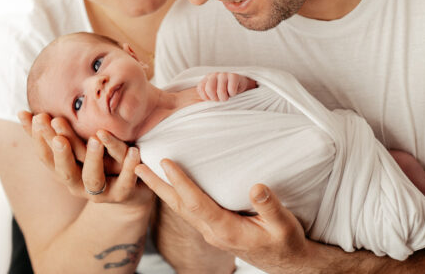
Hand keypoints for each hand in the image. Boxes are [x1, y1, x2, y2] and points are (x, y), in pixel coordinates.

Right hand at [18, 111, 153, 205]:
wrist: (132, 186)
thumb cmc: (100, 158)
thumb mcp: (76, 144)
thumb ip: (53, 132)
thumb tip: (22, 112)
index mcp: (64, 171)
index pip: (46, 157)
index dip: (40, 139)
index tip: (38, 116)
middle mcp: (78, 184)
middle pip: (65, 170)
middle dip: (61, 150)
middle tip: (58, 128)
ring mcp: (100, 193)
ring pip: (93, 178)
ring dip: (93, 158)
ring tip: (96, 138)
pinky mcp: (122, 194)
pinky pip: (125, 182)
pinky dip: (128, 167)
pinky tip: (133, 150)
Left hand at [136, 159, 308, 269]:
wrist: (287, 263)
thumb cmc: (285, 242)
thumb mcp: (284, 225)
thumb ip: (270, 207)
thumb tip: (256, 187)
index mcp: (226, 229)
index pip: (196, 203)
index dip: (180, 182)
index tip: (165, 162)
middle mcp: (212, 232)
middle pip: (178, 206)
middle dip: (157, 185)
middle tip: (137, 166)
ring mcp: (211, 232)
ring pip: (180, 209)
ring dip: (162, 190)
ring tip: (145, 172)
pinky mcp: (214, 229)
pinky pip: (188, 211)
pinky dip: (175, 196)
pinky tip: (170, 186)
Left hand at [197, 72, 257, 101]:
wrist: (240, 86)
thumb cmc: (224, 92)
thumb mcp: (213, 94)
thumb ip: (205, 96)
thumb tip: (196, 105)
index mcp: (207, 78)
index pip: (201, 88)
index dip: (207, 97)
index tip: (212, 99)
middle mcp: (214, 75)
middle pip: (209, 89)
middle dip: (215, 98)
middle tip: (220, 99)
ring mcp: (224, 74)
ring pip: (221, 91)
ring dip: (225, 98)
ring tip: (227, 96)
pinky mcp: (234, 76)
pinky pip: (231, 89)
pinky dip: (233, 94)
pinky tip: (234, 92)